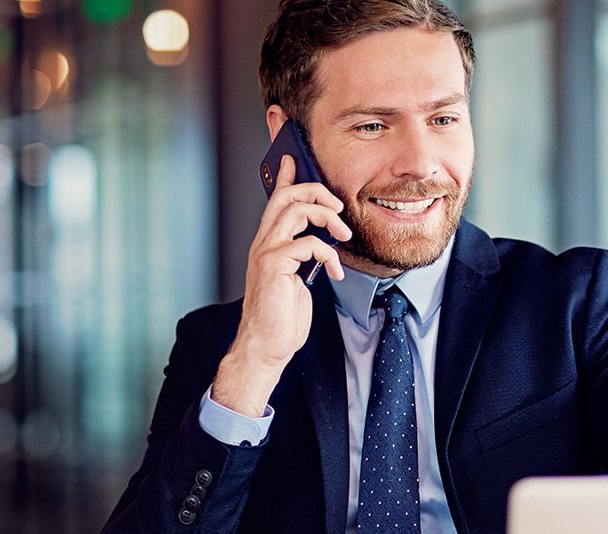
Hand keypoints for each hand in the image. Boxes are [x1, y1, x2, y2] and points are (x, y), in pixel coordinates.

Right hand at [212, 155, 352, 416]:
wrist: (267, 345)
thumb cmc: (282, 315)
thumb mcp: (298, 278)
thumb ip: (304, 256)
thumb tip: (322, 242)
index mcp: (269, 243)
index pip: (276, 200)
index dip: (285, 176)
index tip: (293, 156)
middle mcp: (264, 243)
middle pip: (287, 196)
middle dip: (316, 190)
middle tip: (339, 206)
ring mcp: (267, 253)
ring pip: (296, 211)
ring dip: (327, 217)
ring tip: (343, 236)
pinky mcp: (274, 267)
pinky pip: (307, 244)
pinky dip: (328, 254)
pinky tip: (335, 273)